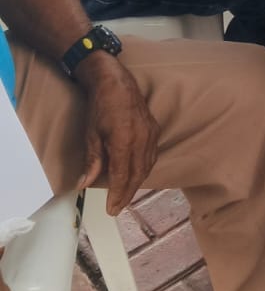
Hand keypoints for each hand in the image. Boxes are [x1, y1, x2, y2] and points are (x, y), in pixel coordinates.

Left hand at [76, 56, 159, 215]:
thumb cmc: (100, 106)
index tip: (111, 209)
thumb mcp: (91, 134)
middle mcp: (141, 139)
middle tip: (117, 208)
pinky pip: (152, 155)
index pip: (122, 175)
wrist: (115, 81)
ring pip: (147, 166)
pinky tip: (137, 174)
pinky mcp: (154, 128)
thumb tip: (84, 184)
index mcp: (124, 140)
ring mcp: (150, 133)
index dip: (117, 194)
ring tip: (125, 195)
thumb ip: (92, 161)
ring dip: (137, 183)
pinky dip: (145, 168)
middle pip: (137, 174)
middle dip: (127, 193)